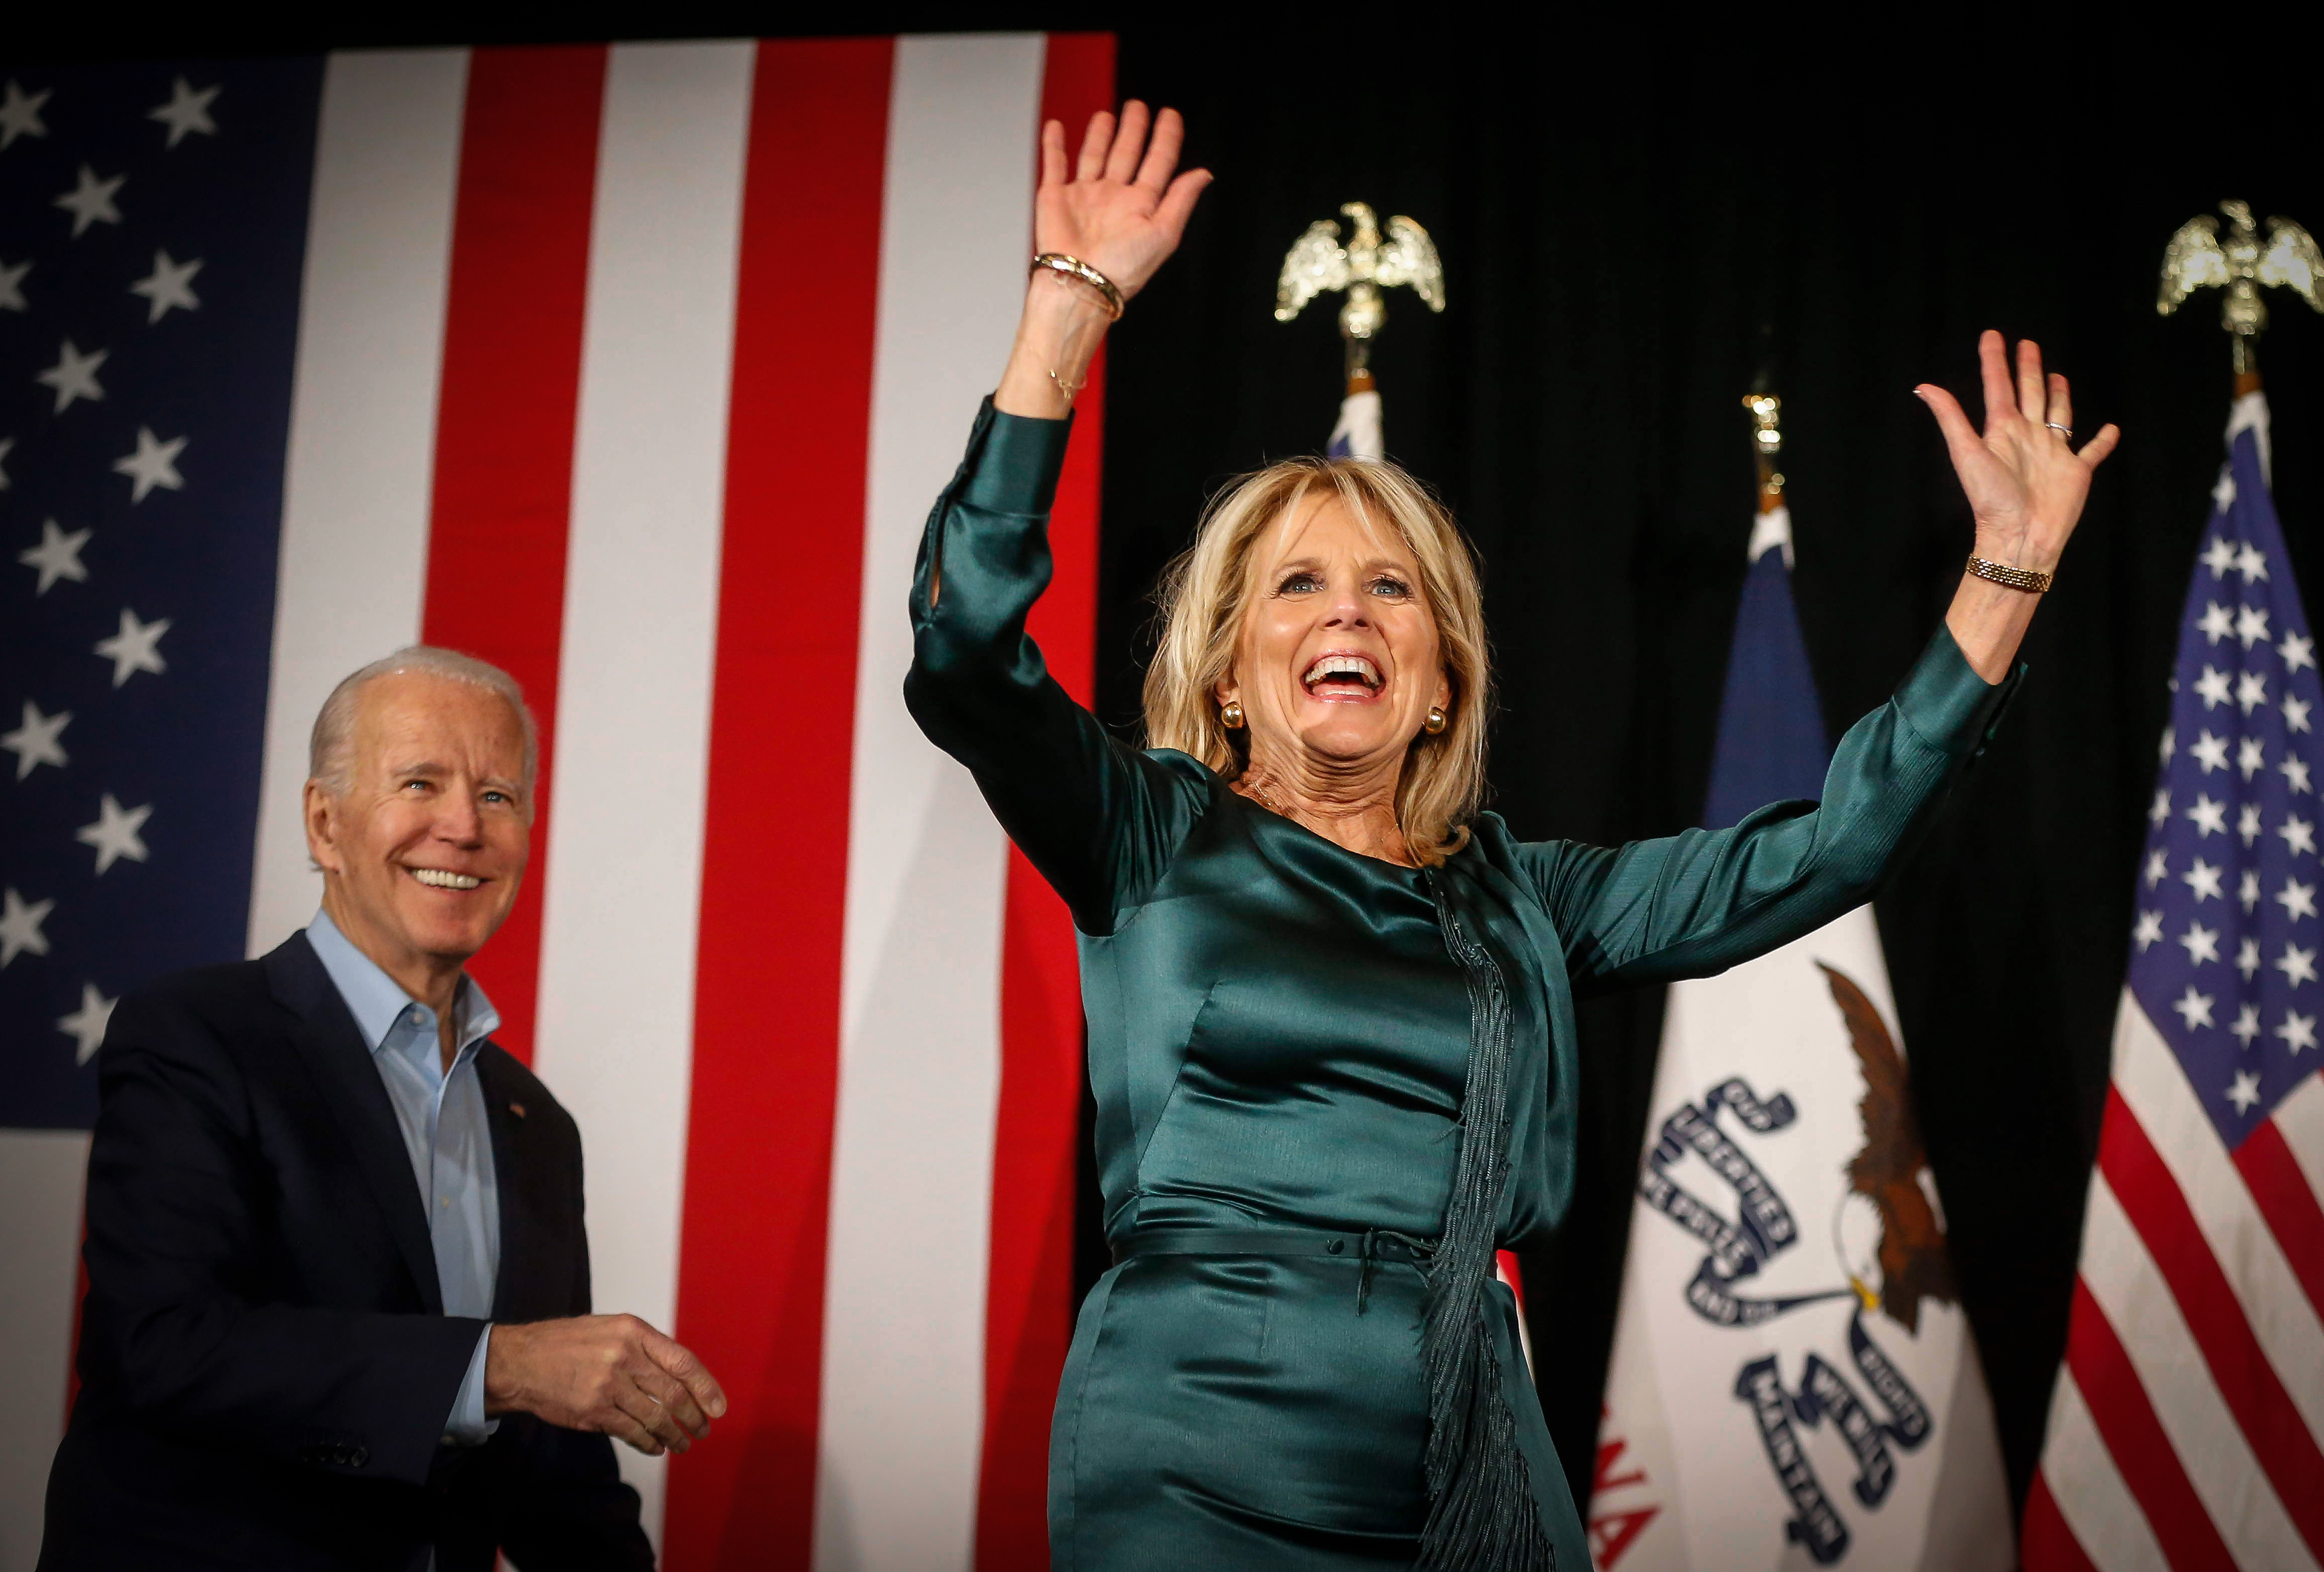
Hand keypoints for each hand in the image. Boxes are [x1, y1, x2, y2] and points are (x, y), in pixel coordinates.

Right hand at [484, 1315, 726, 1456]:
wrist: (521, 1361)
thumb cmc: (569, 1343)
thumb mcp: (611, 1329)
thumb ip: (645, 1348)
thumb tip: (680, 1376)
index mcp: (633, 1331)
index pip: (682, 1361)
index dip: (705, 1387)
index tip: (718, 1407)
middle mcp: (624, 1356)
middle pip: (673, 1394)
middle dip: (694, 1417)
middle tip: (702, 1430)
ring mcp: (608, 1386)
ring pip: (655, 1417)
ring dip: (673, 1436)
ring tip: (681, 1444)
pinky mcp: (593, 1412)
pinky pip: (631, 1432)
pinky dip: (648, 1443)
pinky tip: (656, 1447)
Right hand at [1036, 100, 1209, 300]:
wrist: (1079, 285)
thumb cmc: (1122, 269)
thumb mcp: (1164, 233)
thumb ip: (1182, 199)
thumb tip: (1203, 175)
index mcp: (1141, 205)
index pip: (1158, 162)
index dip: (1166, 137)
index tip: (1170, 116)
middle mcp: (1114, 198)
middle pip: (1126, 154)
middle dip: (1133, 130)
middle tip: (1137, 108)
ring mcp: (1085, 196)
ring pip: (1094, 156)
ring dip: (1100, 136)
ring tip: (1106, 116)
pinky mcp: (1056, 197)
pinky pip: (1055, 165)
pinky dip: (1054, 145)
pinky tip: (1056, 127)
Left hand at [1916, 330, 2119, 570]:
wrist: (2020, 536)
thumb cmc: (1992, 498)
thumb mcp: (1966, 452)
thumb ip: (1950, 418)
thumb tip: (1923, 386)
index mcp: (2002, 430)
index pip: (1997, 386)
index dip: (1994, 360)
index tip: (1992, 335)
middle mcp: (2028, 436)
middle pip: (2029, 392)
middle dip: (2027, 368)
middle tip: (2027, 343)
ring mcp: (2053, 452)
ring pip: (2058, 413)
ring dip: (2058, 394)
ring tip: (2057, 375)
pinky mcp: (2076, 471)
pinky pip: (2092, 451)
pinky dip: (2102, 440)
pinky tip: (2110, 428)